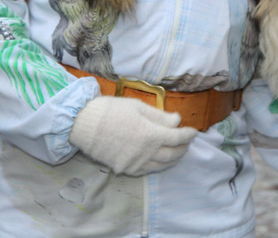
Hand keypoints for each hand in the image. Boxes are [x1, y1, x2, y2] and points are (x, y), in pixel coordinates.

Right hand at [68, 96, 196, 175]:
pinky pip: (147, 171)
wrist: (83, 125)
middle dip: (183, 147)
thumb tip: (177, 121)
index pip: (177, 137)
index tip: (193, 131)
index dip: (188, 134)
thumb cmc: (111, 110)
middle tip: (187, 142)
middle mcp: (145, 152)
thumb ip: (159, 116)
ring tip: (178, 152)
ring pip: (161, 165)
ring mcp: (135, 163)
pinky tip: (159, 161)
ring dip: (173, 159)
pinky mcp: (125, 169)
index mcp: (150, 134)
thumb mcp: (138, 107)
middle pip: (172, 154)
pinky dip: (157, 166)